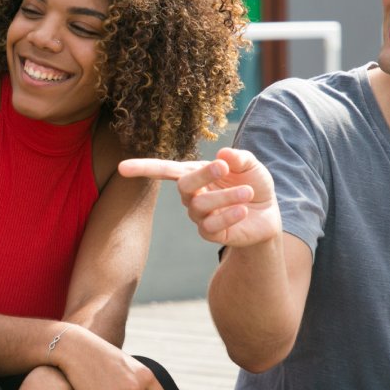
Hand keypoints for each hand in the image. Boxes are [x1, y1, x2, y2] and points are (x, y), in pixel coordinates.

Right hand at [119, 148, 281, 247]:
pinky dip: (228, 216)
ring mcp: (199, 216)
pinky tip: (243, 210)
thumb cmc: (253, 183)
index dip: (143, 168)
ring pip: (200, 206)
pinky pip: (210, 227)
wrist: (268, 213)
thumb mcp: (250, 165)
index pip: (164, 170)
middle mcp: (192, 195)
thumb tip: (223, 155)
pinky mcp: (210, 234)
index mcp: (195, 173)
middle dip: (203, 174)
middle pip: (184, 185)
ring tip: (248, 192)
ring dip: (226, 197)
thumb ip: (238, 158)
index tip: (121, 168)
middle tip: (223, 167)